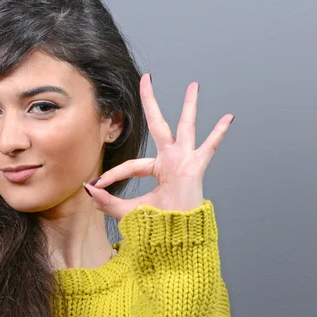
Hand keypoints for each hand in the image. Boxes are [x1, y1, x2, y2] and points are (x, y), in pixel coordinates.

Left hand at [83, 73, 234, 218]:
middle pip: (158, 126)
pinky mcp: (195, 168)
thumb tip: (88, 190)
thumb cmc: (158, 225)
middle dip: (150, 102)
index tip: (95, 185)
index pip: (131, 166)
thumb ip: (107, 202)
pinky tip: (228, 117)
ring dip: (189, 106)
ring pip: (185, 128)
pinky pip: (208, 148)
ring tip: (193, 86)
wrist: (178, 237)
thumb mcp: (128, 211)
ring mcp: (185, 162)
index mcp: (158, 170)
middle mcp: (171, 161)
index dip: (112, 175)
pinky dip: (218, 134)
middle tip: (146, 78)